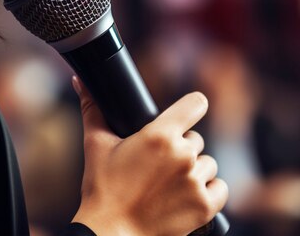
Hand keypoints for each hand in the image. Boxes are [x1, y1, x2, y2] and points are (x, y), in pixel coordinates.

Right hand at [71, 76, 227, 235]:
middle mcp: (182, 155)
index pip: (196, 103)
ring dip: (194, 172)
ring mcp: (195, 182)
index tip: (186, 115)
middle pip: (196, 140)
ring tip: (168, 185)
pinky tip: (187, 197)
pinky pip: (220, 189)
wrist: (109, 234)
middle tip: (158, 167)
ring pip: (208, 165)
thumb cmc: (101, 189)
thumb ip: (92, 108)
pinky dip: (208, 193)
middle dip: (181, 150)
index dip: (191, 107)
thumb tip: (78, 80)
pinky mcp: (205, 207)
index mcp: (159, 135)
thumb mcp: (95, 144)